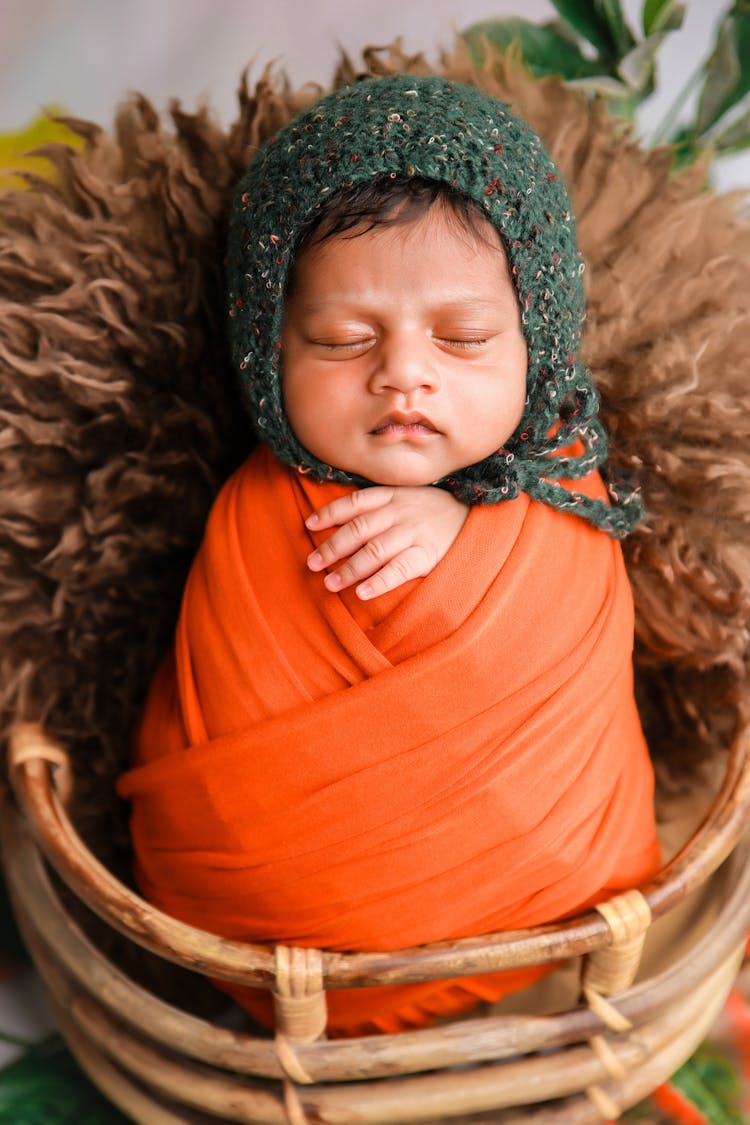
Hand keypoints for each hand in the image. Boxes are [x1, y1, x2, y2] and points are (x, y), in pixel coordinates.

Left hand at [305, 486, 468, 599]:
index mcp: (394, 495)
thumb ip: (382, 504)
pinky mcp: (428, 555)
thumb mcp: (411, 497)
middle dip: (332, 547)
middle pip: (359, 529)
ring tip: (331, 583)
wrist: (479, 520)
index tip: (309, 525)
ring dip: (349, 568)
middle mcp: (401, 512)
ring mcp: (415, 533)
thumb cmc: (436, 511)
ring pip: (374, 551)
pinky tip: (362, 593)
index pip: (355, 502)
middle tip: (313, 563)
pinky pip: (399, 570)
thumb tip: (343, 519)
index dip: (330, 513)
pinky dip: (379, 582)